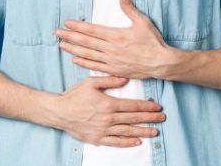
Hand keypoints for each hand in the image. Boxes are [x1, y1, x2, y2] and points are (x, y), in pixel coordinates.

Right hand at [50, 75, 164, 146]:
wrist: (58, 111)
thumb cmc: (74, 95)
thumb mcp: (91, 82)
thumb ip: (110, 80)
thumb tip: (126, 78)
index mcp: (108, 104)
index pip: (133, 105)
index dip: (147, 106)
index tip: (157, 107)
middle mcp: (108, 118)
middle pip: (134, 118)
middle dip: (150, 118)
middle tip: (162, 118)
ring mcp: (103, 130)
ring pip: (127, 131)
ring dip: (142, 131)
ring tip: (155, 131)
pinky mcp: (96, 138)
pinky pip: (115, 142)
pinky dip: (127, 142)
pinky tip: (137, 141)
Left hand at [55, 0, 180, 78]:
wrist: (161, 62)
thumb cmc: (153, 42)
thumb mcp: (143, 22)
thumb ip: (130, 9)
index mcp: (116, 36)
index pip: (92, 30)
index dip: (78, 26)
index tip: (66, 23)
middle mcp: (110, 49)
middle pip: (86, 42)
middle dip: (69, 37)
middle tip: (56, 33)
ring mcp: (111, 61)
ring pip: (87, 54)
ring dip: (73, 49)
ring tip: (61, 45)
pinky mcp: (114, 70)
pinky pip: (95, 66)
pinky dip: (83, 63)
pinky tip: (75, 59)